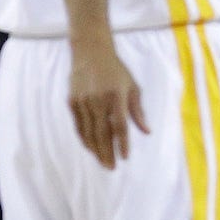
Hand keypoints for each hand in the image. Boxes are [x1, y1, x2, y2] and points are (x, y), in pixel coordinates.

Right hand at [67, 42, 147, 169]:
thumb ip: (138, 111)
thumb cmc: (115, 70)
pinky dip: (84, 138)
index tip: (125, 157)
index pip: (120, 125)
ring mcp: (83, 101)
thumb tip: (147, 132)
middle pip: (102, 132)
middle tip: (111, 167)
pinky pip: (78, 125)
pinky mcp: (72, 101)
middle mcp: (98, 100)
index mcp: (116, 96)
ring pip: (89, 131)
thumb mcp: (133, 87)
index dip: (123, 143)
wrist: (90, 51)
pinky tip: (90, 147)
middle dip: (107, 152)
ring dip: (95, 149)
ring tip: (102, 162)